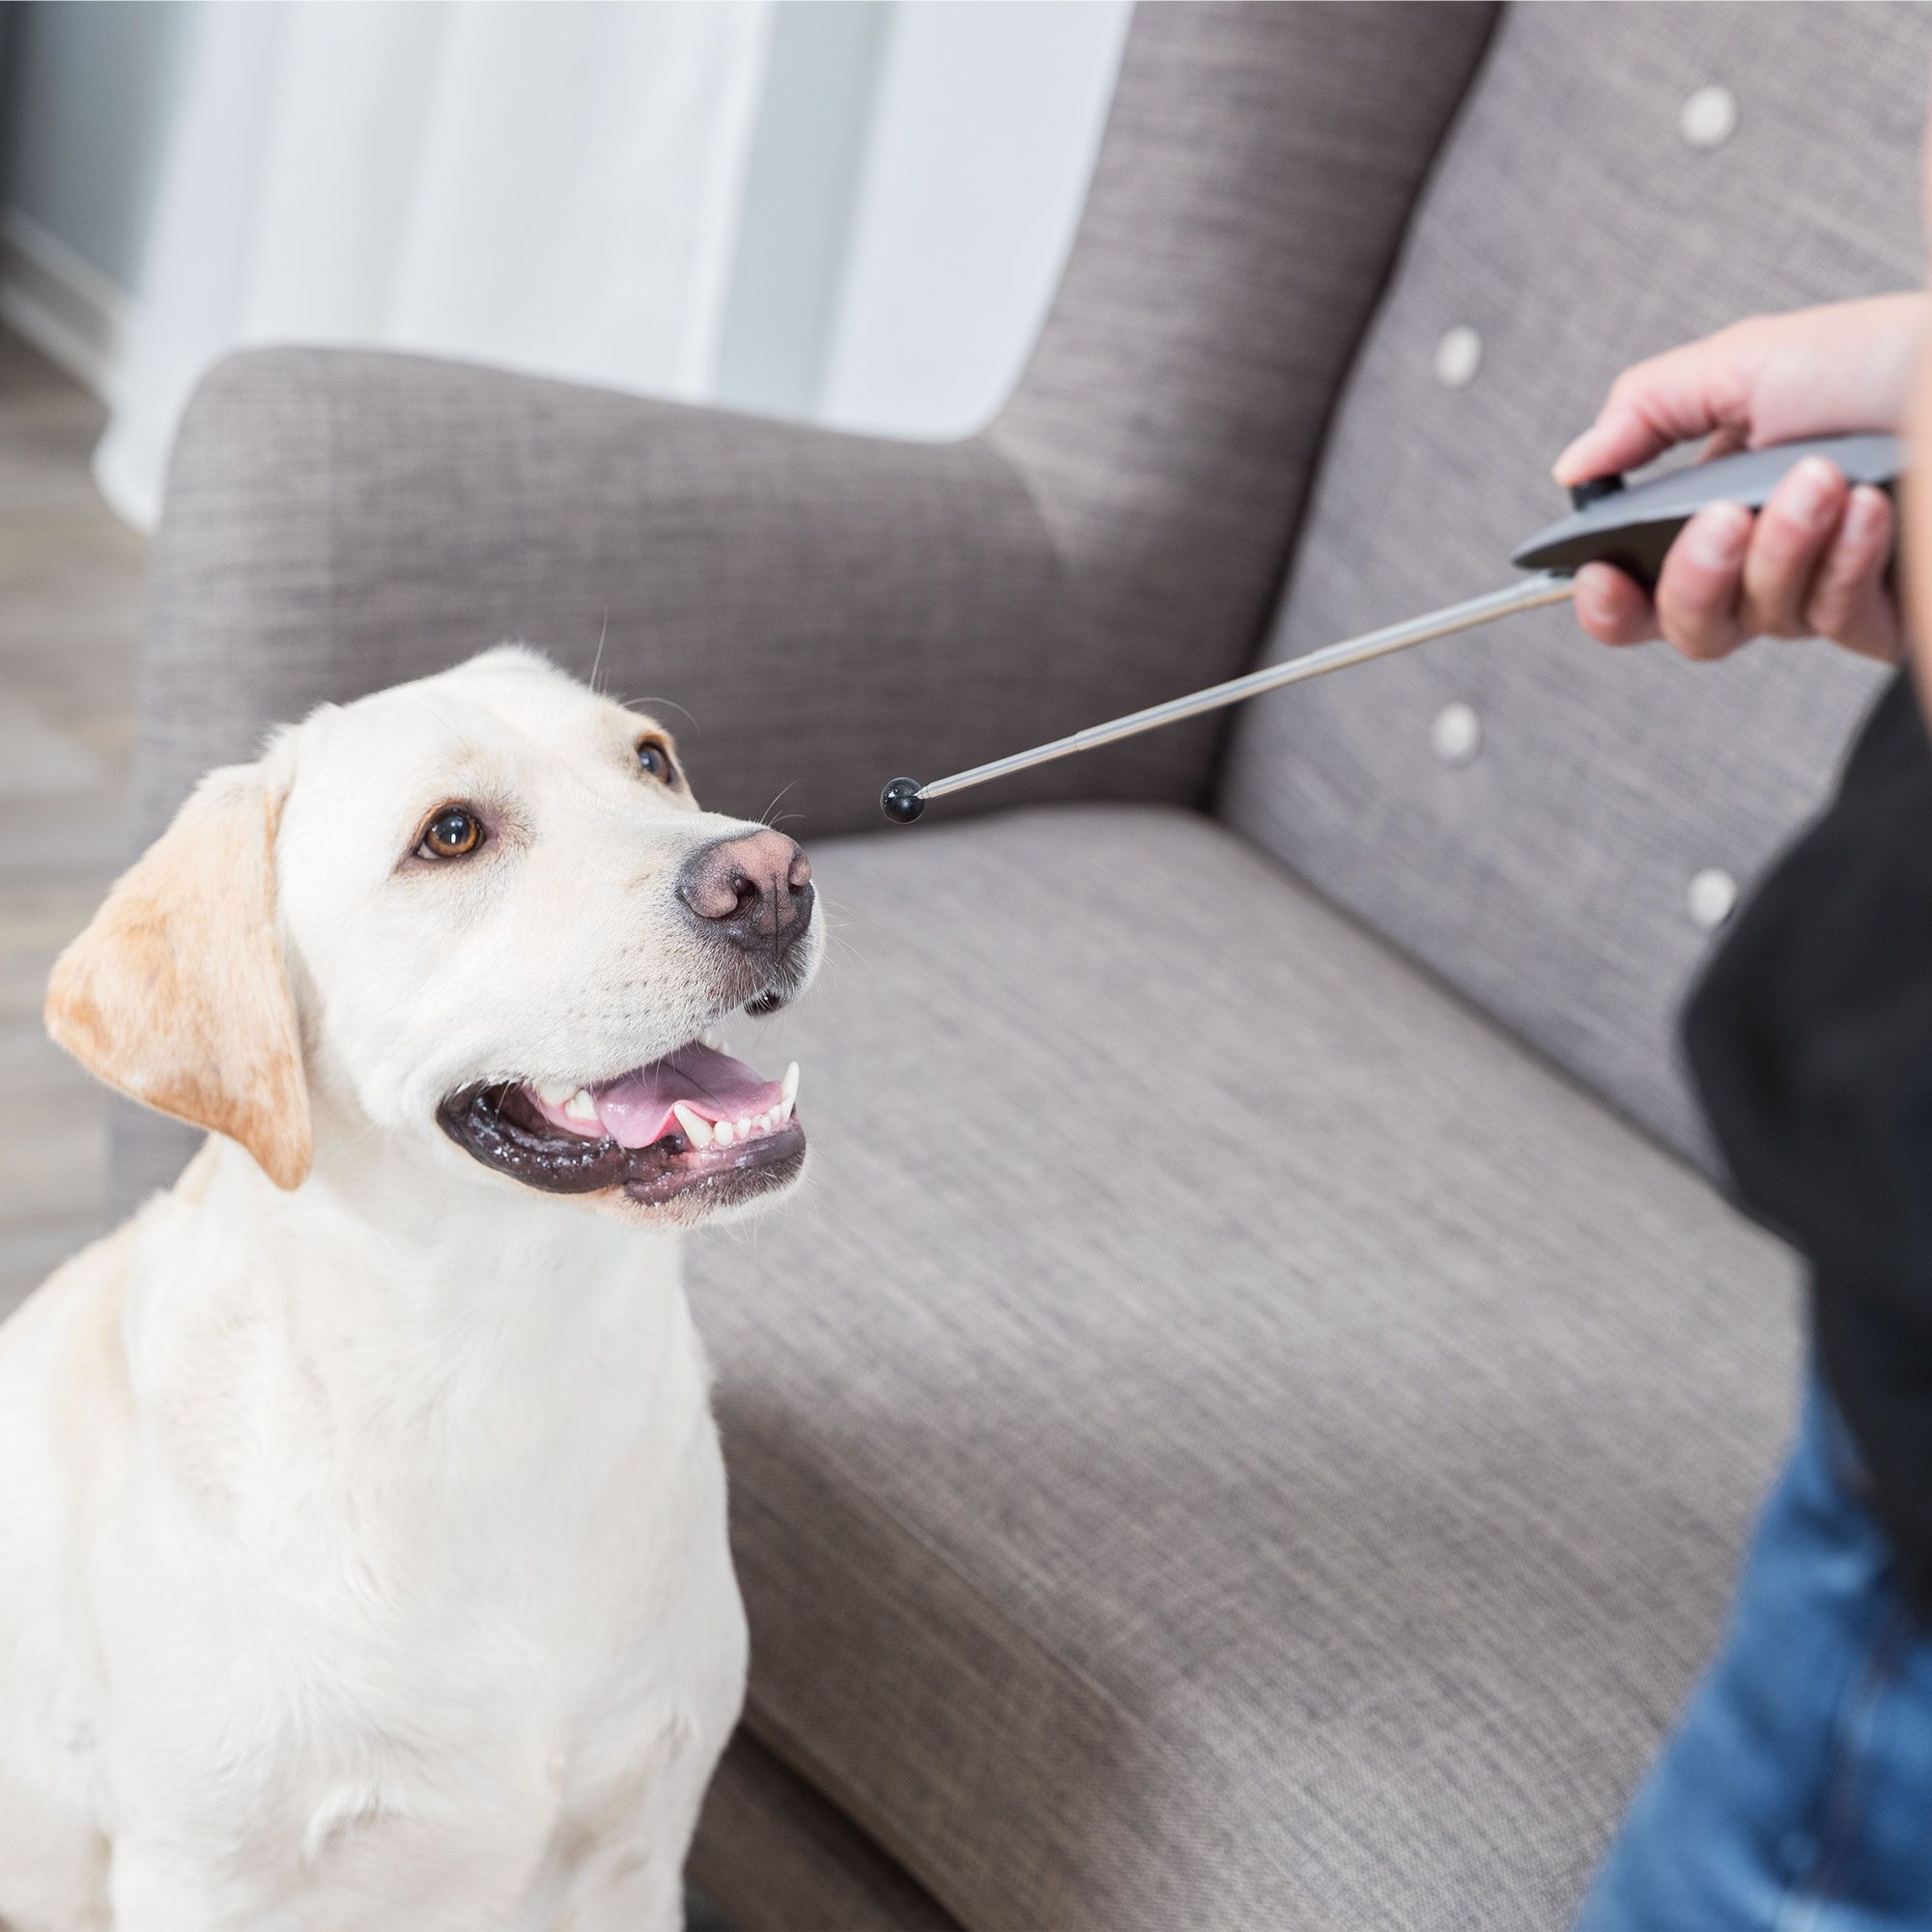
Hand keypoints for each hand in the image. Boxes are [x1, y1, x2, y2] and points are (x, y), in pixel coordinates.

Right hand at [1553, 295, 1927, 662]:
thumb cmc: (1884, 356)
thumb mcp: (1748, 358)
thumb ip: (1646, 409)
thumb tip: (1574, 464)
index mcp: (1715, 507)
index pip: (1637, 590)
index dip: (1608, 602)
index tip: (1602, 576)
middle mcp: (1764, 559)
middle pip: (1688, 629)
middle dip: (1695, 577)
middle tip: (1725, 518)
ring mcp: (1821, 590)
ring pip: (1760, 622)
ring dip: (1783, 550)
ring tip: (1821, 479)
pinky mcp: (1880, 614)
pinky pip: (1834, 621)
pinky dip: (1845, 563)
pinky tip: (1869, 511)